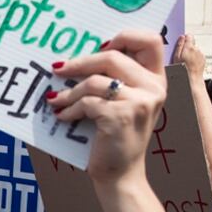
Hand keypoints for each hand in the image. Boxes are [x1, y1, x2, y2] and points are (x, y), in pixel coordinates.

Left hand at [49, 30, 166, 184]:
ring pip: (94, 81)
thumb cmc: (116, 137)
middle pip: (112, 57)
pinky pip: (87, 102)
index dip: (124, 36)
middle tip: (57, 69)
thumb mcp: (123, 103)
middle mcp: (153, 88)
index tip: (98, 46)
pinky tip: (63, 117)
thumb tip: (78, 55)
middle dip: (79, 62)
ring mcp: (140, 102)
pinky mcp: (121, 116)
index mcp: (156, 80)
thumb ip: (115, 78)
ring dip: (69, 92)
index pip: (151, 40)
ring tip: (56, 100)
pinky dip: (70, 110)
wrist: (120, 175)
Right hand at [172, 34, 203, 78]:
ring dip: (191, 54)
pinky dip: (195, 59)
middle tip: (181, 55)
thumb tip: (181, 37)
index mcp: (190, 47)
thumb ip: (179, 45)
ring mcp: (201, 55)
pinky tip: (190, 64)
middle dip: (187, 48)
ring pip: (195, 50)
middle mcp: (197, 49)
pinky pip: (198, 56)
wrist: (192, 80)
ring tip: (185, 61)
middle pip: (192, 44)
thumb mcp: (176, 57)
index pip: (189, 36)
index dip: (184, 39)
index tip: (181, 42)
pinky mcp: (203, 60)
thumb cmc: (183, 71)